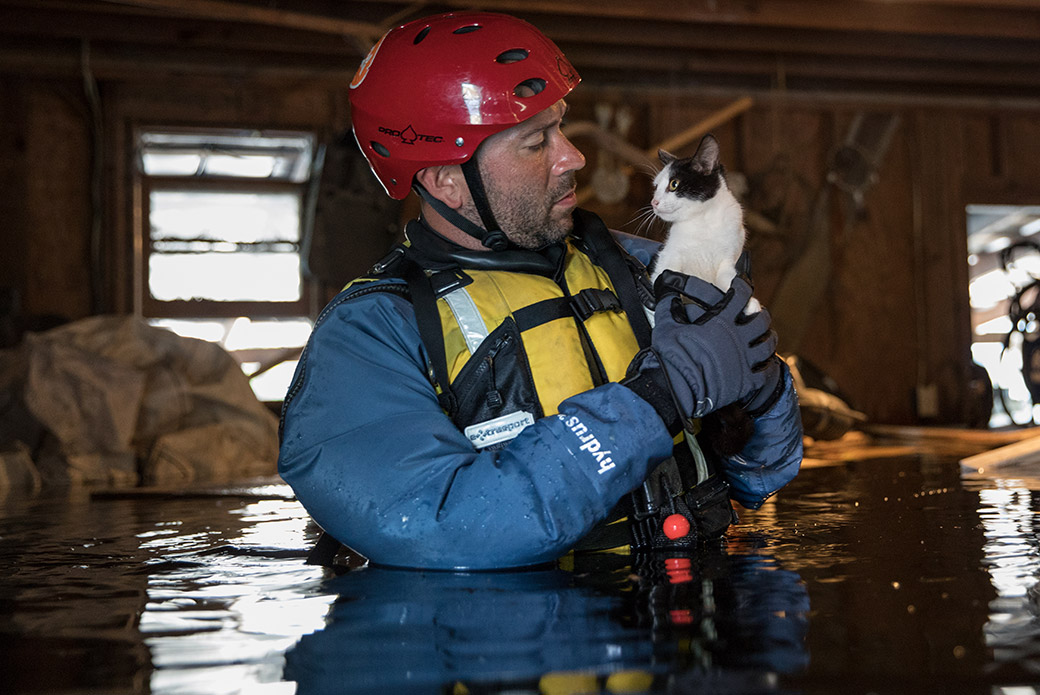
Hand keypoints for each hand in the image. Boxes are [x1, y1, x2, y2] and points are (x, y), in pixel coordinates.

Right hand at [643, 270, 777, 418]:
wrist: (676, 389)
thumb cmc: (670, 356)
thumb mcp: (665, 325)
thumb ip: (668, 305)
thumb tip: (666, 292)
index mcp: (721, 321)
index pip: (740, 295)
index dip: (742, 285)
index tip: (741, 284)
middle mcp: (738, 337)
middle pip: (761, 319)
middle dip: (760, 313)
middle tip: (757, 312)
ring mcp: (744, 359)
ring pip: (768, 344)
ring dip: (768, 338)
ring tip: (766, 336)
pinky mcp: (746, 381)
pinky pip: (764, 372)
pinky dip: (765, 366)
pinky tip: (762, 364)